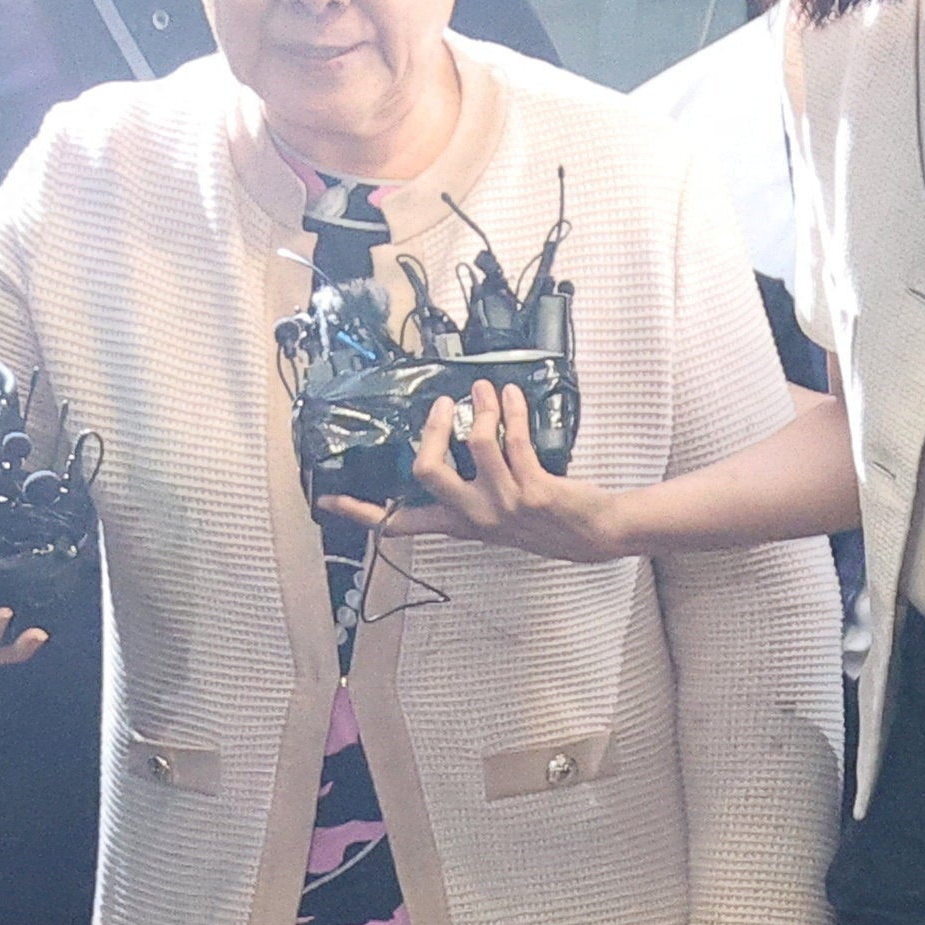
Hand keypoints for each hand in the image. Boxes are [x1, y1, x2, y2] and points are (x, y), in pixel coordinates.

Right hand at [374, 383, 633, 560]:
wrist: (595, 535)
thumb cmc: (545, 520)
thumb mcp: (497, 517)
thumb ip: (468, 493)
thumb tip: (448, 442)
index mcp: (460, 525)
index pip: (401, 525)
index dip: (364, 511)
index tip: (330, 498)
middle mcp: (476, 518)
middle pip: (428, 470)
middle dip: (434, 428)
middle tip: (448, 404)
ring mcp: (505, 506)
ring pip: (475, 443)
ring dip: (483, 406)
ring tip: (489, 389)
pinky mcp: (535, 491)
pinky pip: (514, 439)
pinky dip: (513, 410)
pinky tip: (514, 397)